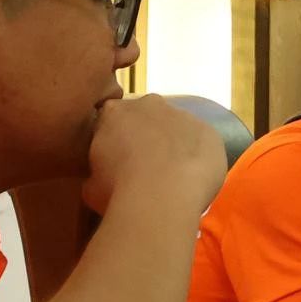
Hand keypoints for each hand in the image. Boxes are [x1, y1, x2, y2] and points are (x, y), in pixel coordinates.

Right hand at [82, 92, 228, 216]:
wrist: (161, 197)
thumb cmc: (117, 190)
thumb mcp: (90, 184)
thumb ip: (95, 171)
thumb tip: (99, 177)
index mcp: (113, 112)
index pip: (111, 119)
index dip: (115, 139)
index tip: (117, 160)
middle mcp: (149, 104)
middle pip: (146, 118)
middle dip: (146, 136)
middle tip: (145, 166)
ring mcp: (183, 115)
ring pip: (177, 128)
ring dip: (174, 145)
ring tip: (172, 176)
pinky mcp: (210, 131)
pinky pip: (202, 143)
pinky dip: (198, 157)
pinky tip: (193, 178)